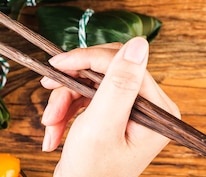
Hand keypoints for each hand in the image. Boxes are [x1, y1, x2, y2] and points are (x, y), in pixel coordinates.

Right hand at [40, 38, 179, 176]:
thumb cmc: (91, 175)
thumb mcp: (102, 125)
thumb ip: (119, 83)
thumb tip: (140, 42)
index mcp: (157, 109)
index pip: (124, 63)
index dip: (87, 59)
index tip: (57, 64)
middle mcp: (149, 108)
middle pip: (105, 70)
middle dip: (72, 83)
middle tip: (48, 89)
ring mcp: (131, 112)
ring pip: (90, 83)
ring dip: (64, 101)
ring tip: (49, 123)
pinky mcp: (113, 116)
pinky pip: (85, 98)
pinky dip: (65, 111)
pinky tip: (54, 131)